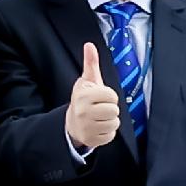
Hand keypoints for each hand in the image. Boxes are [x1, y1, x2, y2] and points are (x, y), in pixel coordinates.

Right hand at [64, 37, 122, 151]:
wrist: (71, 123)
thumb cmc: (83, 99)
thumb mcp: (86, 81)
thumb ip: (91, 63)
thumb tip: (89, 45)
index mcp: (83, 96)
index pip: (112, 96)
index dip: (109, 96)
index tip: (100, 97)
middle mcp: (83, 112)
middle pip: (114, 110)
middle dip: (110, 109)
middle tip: (100, 108)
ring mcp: (86, 127)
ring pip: (114, 123)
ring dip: (109, 121)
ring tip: (99, 118)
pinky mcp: (91, 140)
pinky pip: (110, 135)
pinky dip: (107, 132)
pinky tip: (98, 127)